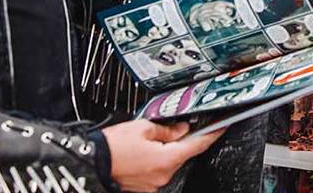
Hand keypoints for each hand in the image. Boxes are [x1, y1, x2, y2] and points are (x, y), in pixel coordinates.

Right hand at [103, 119, 225, 192]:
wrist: (91, 161)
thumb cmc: (113, 146)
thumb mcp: (143, 128)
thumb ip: (167, 129)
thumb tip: (182, 129)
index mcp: (167, 159)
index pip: (198, 144)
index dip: (212, 133)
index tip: (221, 126)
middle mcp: (163, 176)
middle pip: (182, 154)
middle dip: (180, 140)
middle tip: (173, 126)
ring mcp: (154, 184)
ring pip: (169, 162)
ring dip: (165, 150)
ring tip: (148, 140)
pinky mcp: (145, 187)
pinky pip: (157, 171)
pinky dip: (156, 160)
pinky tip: (144, 152)